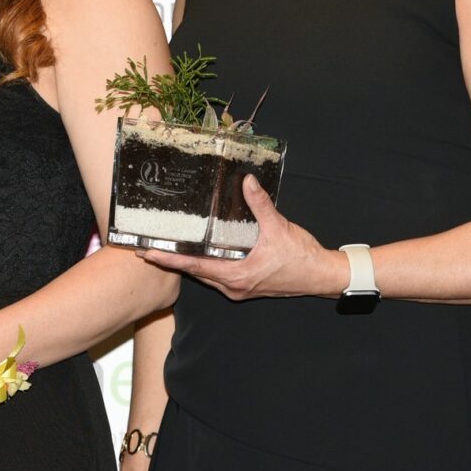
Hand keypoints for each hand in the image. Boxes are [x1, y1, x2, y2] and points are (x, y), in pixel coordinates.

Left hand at [138, 175, 344, 299]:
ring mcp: (240, 289)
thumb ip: (260, 204)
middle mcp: (234, 286)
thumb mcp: (279, 227)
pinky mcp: (246, 286)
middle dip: (173, 261)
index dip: (170, 259)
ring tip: (168, 251)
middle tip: (149, 250)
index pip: (195, 266)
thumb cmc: (301, 256)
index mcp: (237, 275)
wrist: (321, 276)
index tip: (149, 253)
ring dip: (188, 264)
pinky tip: (200, 254)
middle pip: (195, 274)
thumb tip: (247, 181)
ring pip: (206, 277)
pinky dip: (205, 266)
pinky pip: (218, 277)